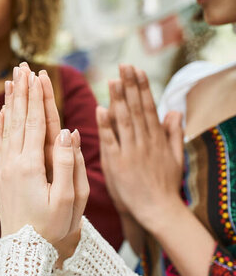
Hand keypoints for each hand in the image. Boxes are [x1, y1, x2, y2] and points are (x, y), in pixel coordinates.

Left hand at [0, 65, 88, 248]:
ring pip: (6, 128)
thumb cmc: (51, 228)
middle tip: (22, 67)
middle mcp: (13, 163)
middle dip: (22, 92)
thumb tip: (67, 131)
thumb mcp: (67, 200)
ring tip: (10, 81)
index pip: (36, 123)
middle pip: (19, 119)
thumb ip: (68, 164)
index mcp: (31, 166)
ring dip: (10, 102)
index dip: (38, 98)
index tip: (38, 74)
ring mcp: (3, 169)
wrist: (24, 251)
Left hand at [97, 64, 183, 227]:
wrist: (156, 210)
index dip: (142, 87)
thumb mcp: (175, 157)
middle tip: (124, 65)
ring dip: (118, 100)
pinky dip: (105, 126)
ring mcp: (130, 152)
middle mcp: (144, 142)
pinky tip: (100, 110)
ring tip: (113, 80)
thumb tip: (175, 111)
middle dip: (130, 86)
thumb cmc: (164, 185)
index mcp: (156, 139)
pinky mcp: (117, 164)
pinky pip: (110, 142)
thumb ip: (174, 133)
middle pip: (136, 109)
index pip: (148, 107)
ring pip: (124, 121)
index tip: (136, 69)